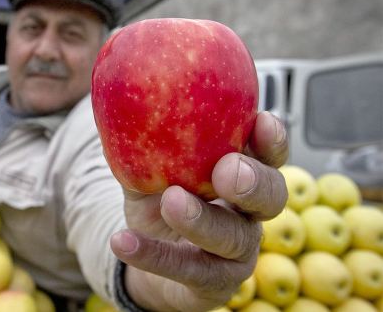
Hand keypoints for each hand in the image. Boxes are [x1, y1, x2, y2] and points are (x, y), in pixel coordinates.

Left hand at [110, 111, 288, 311]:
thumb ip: (140, 143)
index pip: (268, 155)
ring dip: (202, 219)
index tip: (261, 120)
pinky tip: (123, 241)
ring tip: (171, 201)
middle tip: (226, 170)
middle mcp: (248, 214)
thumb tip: (115, 103)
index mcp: (240, 175)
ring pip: (233, 237)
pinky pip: (189, 271)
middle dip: (253, 182)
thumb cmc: (155, 202)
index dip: (272, 140)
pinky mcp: (214, 283)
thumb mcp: (146, 169)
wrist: (144, 255)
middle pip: (272, 197)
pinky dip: (154, 255)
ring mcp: (237, 252)